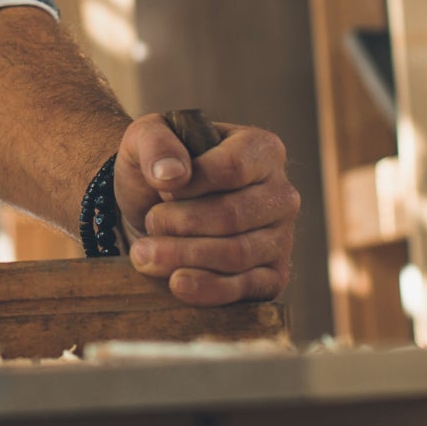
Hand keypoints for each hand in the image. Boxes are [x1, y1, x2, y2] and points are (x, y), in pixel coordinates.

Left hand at [112, 115, 297, 305]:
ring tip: (145, 254)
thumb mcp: (146, 137)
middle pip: (233, 215)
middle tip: (149, 223)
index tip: (160, 188)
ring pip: (236, 254)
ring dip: (183, 257)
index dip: (191, 183)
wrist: (155, 209)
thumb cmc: (159, 168)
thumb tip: (172, 175)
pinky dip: (207, 289)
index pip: (233, 168)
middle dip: (180, 224)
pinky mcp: (272, 276)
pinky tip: (176, 284)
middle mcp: (281, 194)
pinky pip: (247, 289)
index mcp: (262, 150)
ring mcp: (281, 238)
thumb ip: (156, 144)